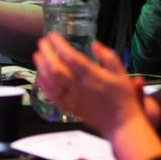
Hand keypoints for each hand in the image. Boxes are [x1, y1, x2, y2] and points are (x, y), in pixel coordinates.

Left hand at [33, 33, 147, 134]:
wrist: (121, 124)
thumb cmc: (123, 99)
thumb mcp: (121, 73)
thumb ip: (108, 56)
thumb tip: (95, 44)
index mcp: (92, 76)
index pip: (71, 57)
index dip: (59, 45)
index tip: (53, 36)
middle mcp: (79, 86)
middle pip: (56, 68)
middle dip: (46, 53)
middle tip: (42, 42)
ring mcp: (72, 98)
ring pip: (51, 82)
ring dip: (41, 67)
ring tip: (37, 55)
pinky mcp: (70, 107)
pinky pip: (52, 96)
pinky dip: (43, 86)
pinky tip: (40, 77)